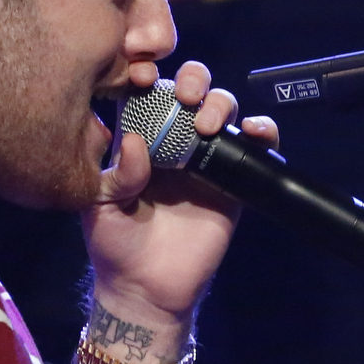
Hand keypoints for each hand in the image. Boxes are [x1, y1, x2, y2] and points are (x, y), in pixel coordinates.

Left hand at [85, 59, 262, 324]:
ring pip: (223, 110)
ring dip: (220, 103)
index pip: (148, 92)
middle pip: (190, 90)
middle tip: (185, 96)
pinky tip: (253, 132)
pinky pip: (255, 149)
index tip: (142, 75)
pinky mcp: (233, 183)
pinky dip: (263, 131)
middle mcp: (174, 141)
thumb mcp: (101, 206)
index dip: (148, 74)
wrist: (147, 289)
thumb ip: (117, 173)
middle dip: (192, 79)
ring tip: (208, 124)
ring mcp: (206, 160)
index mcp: (138, 139)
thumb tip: (136, 140)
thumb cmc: (114, 245)